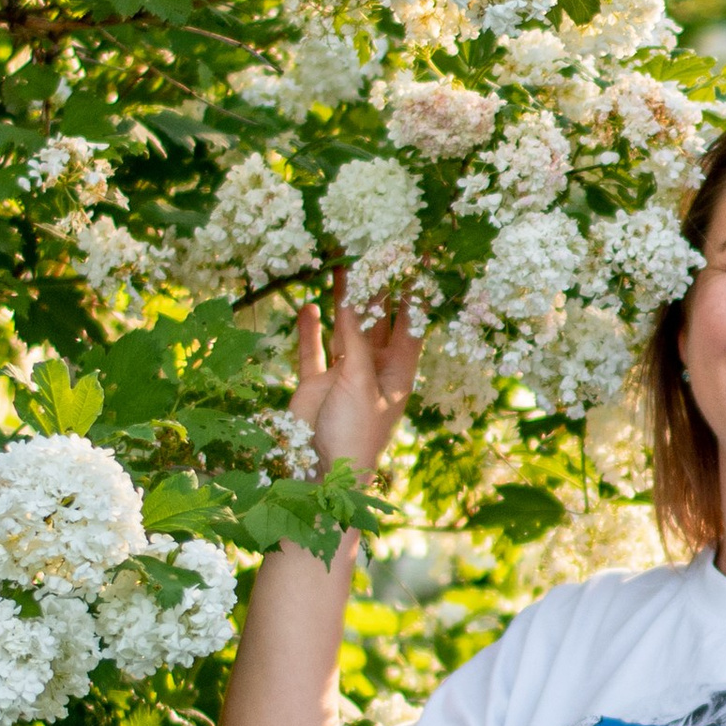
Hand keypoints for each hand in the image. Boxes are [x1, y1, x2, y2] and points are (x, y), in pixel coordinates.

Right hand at [289, 274, 421, 481]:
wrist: (323, 474)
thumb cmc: (356, 432)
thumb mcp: (361, 382)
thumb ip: (354, 338)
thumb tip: (353, 296)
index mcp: (398, 372)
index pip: (410, 325)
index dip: (414, 295)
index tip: (416, 262)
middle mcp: (374, 369)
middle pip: (378, 321)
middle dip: (376, 290)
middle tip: (375, 252)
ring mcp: (344, 374)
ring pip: (345, 329)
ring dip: (344, 301)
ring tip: (342, 265)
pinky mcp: (316, 382)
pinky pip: (313, 349)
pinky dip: (310, 329)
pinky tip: (309, 305)